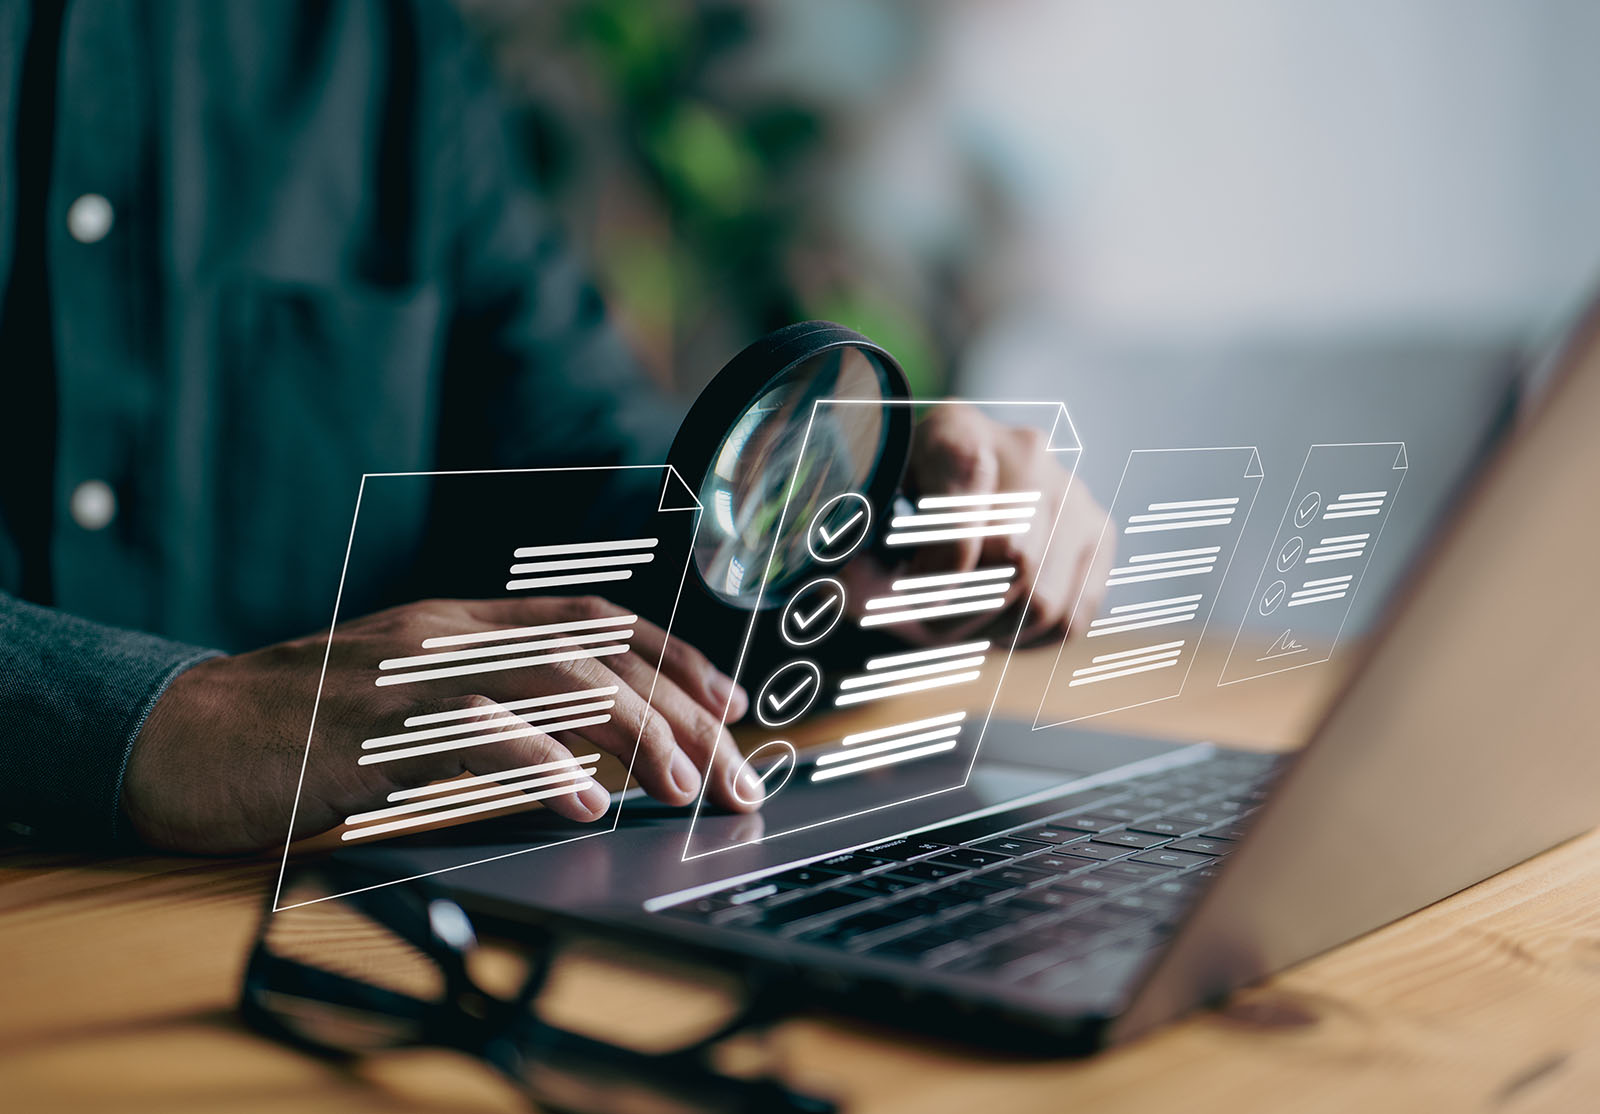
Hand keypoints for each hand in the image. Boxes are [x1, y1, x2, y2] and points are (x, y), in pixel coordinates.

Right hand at [122, 596, 754, 852]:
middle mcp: (448, 633)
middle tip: (732, 774)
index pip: (594, 618)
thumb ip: (497, 703)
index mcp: (463, 622)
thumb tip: (595, 745)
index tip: (731, 703)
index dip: (672, 653)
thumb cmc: (307, 729)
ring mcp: (410, 673)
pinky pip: (472, 733)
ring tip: (683, 786)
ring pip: (552, 679)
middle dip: (679, 712)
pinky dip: (541, 762)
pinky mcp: (370, 726)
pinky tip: (586, 798)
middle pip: (594, 654)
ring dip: (633, 733)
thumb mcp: (417, 699)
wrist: (182, 736)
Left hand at [843, 404, 1109, 644]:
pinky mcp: (1098, 532)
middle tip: (924, 621)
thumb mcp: (863, 517)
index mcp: (955, 431)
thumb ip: (854, 549)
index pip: (963, 514)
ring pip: (1043, 600)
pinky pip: (1071, 618)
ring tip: (957, 623)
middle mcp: (1026, 452)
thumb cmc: (897, 505)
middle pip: (1009, 563)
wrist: (953, 485)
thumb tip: (848, 583)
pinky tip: (994, 624)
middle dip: (958, 613)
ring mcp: (1072, 491)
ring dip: (991, 632)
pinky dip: (1026, 639)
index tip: (907, 592)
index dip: (934, 572)